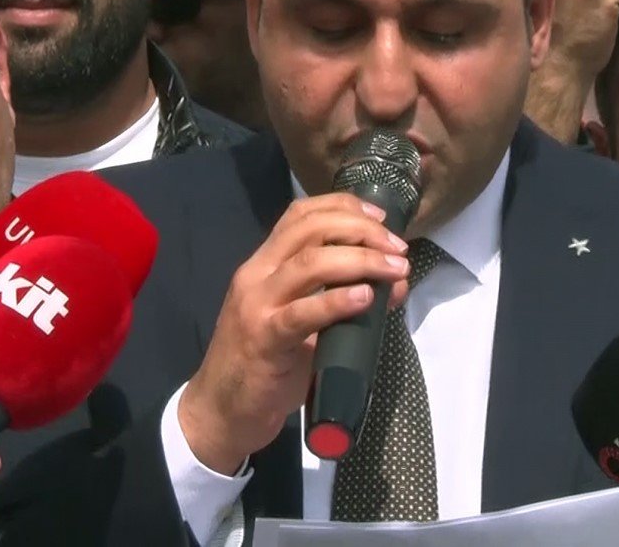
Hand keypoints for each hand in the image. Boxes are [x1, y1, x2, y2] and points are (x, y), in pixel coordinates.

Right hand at [178, 194, 411, 473]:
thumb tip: (392, 283)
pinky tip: (365, 298)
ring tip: (394, 269)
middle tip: (397, 248)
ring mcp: (257, 306)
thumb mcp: (301, 322)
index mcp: (263, 264)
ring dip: (360, 261)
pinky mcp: (264, 340)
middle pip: (309, 230)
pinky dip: (336, 301)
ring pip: (309, 263)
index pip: (300, 214)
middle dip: (361, 231)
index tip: (380, 218)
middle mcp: (257, 275)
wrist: (221, 411)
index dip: (343, 206)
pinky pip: (302, 314)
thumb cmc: (265, 364)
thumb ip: (337, 299)